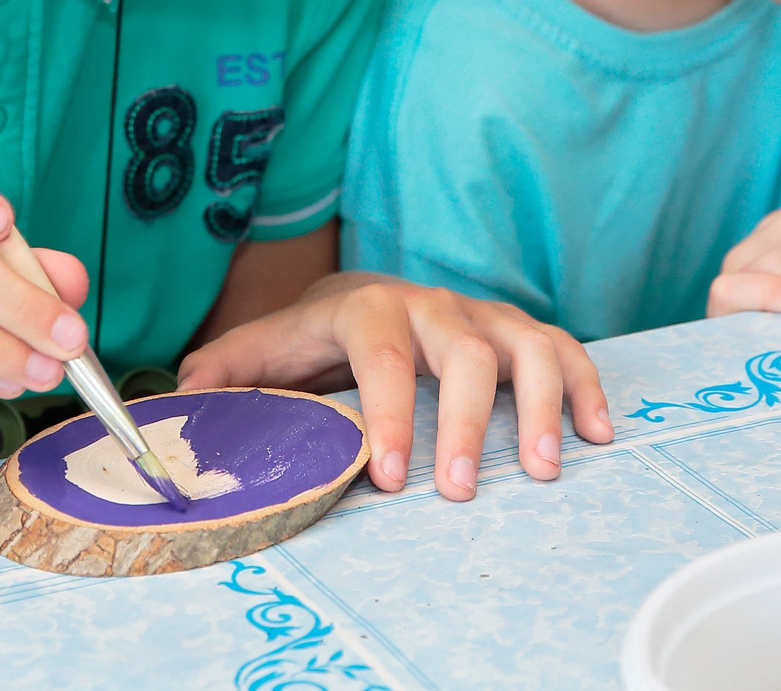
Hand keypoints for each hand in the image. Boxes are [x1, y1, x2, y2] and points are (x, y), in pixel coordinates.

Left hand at [177, 274, 612, 502]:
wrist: (356, 291)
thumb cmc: (309, 338)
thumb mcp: (260, 349)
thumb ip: (222, 373)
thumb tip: (182, 400)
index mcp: (367, 309)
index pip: (381, 357)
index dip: (388, 413)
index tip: (389, 475)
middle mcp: (431, 304)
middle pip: (463, 352)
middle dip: (466, 421)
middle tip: (461, 489)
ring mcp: (480, 314)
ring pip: (525, 345)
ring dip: (540, 404)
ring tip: (545, 469)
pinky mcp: (515, 329)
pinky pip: (561, 348)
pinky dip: (585, 385)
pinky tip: (598, 434)